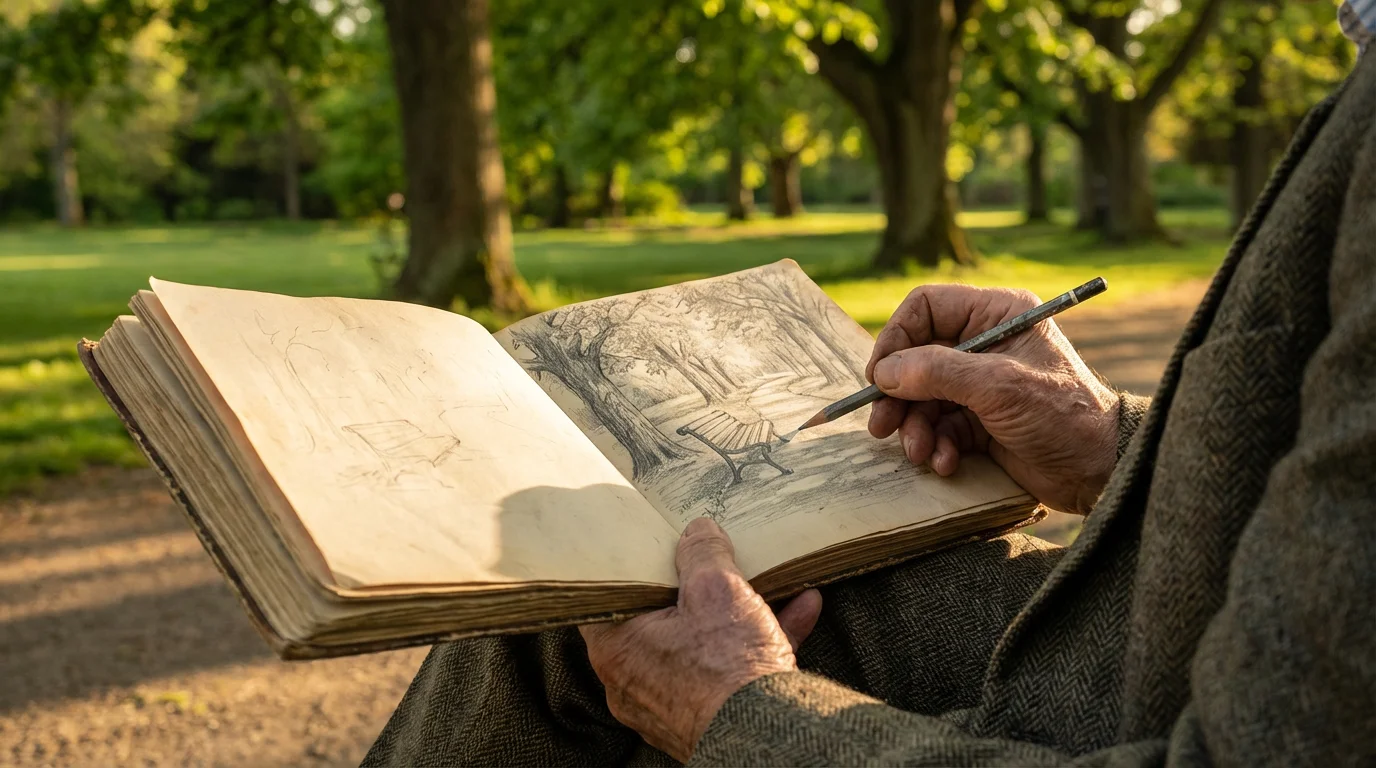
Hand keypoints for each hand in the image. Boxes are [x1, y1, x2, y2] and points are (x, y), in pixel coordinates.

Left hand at [580, 518, 822, 761]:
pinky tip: (800, 611)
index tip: (646, 548)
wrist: (769, 735)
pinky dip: (758, 642)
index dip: (627, 568)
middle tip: (710, 563)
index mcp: (618, 647)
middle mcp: (633, 681)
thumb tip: (698, 530)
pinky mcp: (706, 717)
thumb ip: (702, 551)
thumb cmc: (728, 666)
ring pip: (700, 645)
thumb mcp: (718, 587)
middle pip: (658, 619)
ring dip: (738, 614)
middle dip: (695, 589)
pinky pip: (728, 671)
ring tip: (770, 584)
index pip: (606, 597)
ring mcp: (669, 703)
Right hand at [866, 284, 1119, 514]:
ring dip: (915, 427)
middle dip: (899, 395)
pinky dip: (936, 446)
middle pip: (916, 357)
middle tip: (882, 425)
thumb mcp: (999, 387)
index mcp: (997, 314)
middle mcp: (986, 343)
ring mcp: (981, 384)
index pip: (927, 308)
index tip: (880, 376)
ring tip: (920, 452)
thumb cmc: (1063, 415)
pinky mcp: (980, 420)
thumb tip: (884, 373)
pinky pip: (940, 427)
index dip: (896, 338)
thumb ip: (937, 372)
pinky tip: (948, 462)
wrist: (1100, 470)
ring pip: (923, 397)